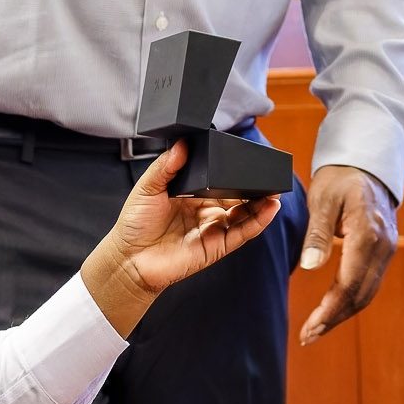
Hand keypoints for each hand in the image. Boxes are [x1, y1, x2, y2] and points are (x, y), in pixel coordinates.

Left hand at [81, 141, 280, 336]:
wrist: (128, 259)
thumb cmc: (134, 225)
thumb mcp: (147, 187)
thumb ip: (166, 165)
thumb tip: (183, 144)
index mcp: (193, 195)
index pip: (220, 181)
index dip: (234, 172)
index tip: (248, 158)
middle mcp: (206, 212)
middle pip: (237, 196)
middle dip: (255, 186)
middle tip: (269, 173)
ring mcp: (213, 229)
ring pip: (245, 214)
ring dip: (262, 203)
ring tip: (275, 189)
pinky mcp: (217, 247)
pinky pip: (242, 233)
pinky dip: (258, 221)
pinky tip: (269, 208)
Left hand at [297, 164, 397, 345]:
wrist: (366, 164)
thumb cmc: (340, 178)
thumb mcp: (323, 199)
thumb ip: (317, 233)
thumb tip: (309, 268)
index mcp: (367, 234)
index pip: (349, 283)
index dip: (330, 311)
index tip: (310, 329)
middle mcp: (383, 246)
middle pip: (361, 295)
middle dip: (334, 319)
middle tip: (308, 336)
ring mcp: (388, 250)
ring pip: (367, 293)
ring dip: (343, 314)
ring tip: (317, 330)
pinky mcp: (385, 252)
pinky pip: (370, 283)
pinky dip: (352, 300)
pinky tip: (333, 310)